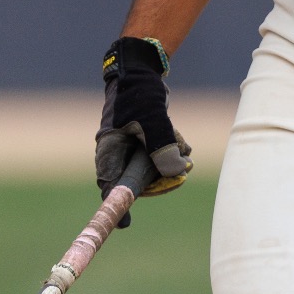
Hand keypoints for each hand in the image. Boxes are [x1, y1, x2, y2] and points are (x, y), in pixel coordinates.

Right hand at [95, 36, 192, 226]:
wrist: (141, 70)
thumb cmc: (139, 93)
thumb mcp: (152, 120)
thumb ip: (163, 147)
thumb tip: (177, 173)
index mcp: (109, 150)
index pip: (110, 185)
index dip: (117, 205)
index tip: (125, 224)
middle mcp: (117, 152)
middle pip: (136, 180)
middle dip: (161, 177)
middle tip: (180, 175)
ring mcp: (131, 147)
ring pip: (153, 167)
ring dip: (171, 161)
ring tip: (184, 148)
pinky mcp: (145, 141)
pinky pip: (160, 155)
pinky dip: (173, 150)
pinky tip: (183, 142)